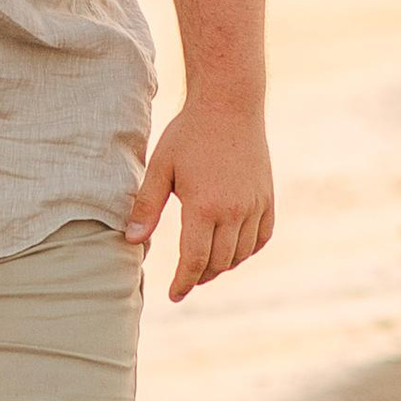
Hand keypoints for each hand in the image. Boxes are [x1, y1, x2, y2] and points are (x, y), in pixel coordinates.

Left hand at [123, 99, 273, 301]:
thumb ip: (146, 208)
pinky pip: (261, 237)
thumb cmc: (188, 134)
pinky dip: (247, 250)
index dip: (183, 283)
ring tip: (205, 265)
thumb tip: (132, 242)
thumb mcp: (160, 168)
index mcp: (203, 207)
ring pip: (240, 254)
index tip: (174, 295)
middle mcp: (234, 211)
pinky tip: (233, 249)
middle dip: (199, 276)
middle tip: (186, 279)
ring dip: (223, 265)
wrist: (230, 105)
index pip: (194, 261)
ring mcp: (254, 205)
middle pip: (218, 262)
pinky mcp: (267, 198)